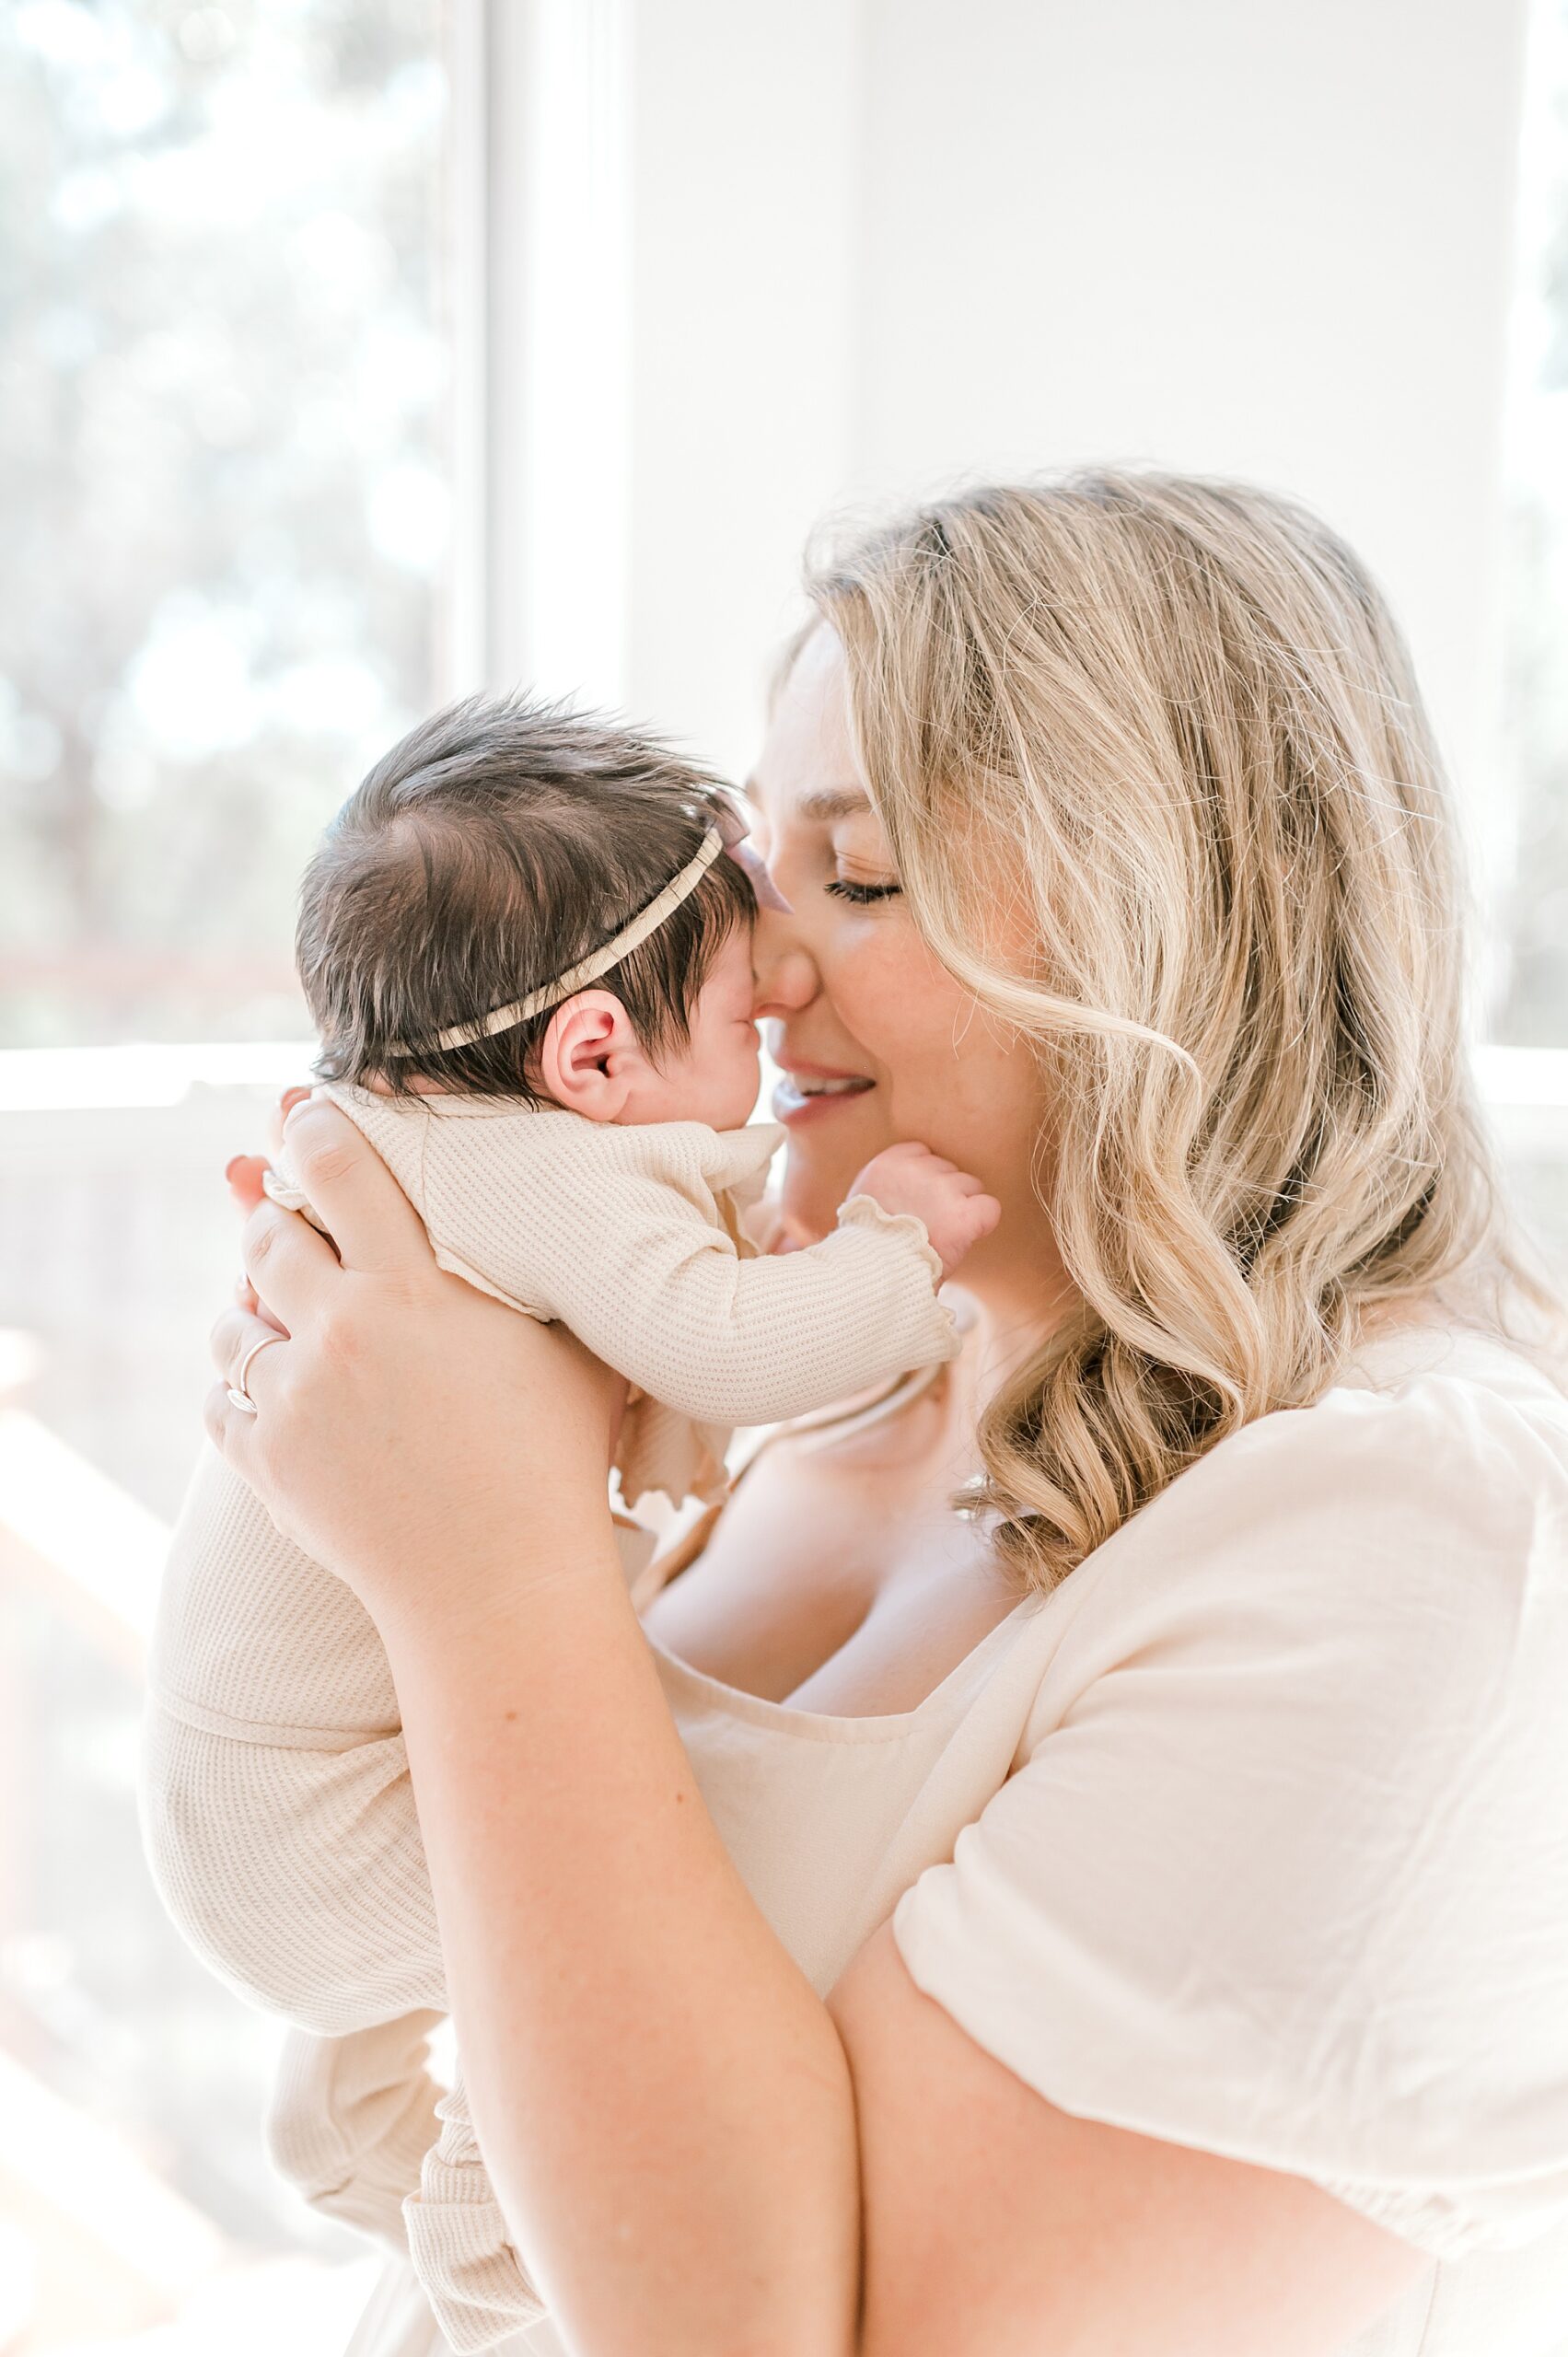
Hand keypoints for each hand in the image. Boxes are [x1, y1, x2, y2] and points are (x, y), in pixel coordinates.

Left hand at [209, 1096, 626, 1625]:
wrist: (500, 1587)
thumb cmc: (555, 1461)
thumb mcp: (568, 1345)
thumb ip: (538, 1270)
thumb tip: (546, 1210)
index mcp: (411, 1288)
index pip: (337, 1167)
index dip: (312, 1127)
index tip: (304, 1111)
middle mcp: (338, 1331)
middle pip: (265, 1236)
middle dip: (274, 1221)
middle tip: (294, 1225)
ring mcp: (292, 1400)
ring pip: (230, 1322)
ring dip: (252, 1312)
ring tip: (286, 1322)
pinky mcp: (264, 1462)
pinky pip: (219, 1401)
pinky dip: (240, 1392)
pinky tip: (277, 1396)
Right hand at [844, 1141, 1000, 1276]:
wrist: (874, 1277)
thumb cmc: (869, 1248)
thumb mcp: (864, 1203)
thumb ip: (888, 1184)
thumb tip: (911, 1184)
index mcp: (887, 1164)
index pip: (922, 1153)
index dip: (924, 1180)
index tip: (916, 1203)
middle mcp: (915, 1170)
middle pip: (948, 1169)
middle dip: (943, 1194)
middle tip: (926, 1224)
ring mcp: (941, 1189)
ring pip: (970, 1186)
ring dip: (961, 1209)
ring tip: (939, 1236)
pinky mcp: (963, 1214)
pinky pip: (989, 1208)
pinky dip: (983, 1223)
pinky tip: (965, 1237)